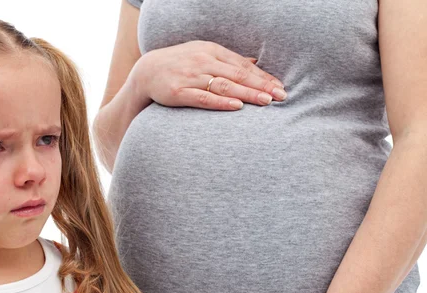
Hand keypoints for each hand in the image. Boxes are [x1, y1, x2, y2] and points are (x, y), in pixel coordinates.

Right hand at [130, 40, 286, 110]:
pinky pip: (203, 98)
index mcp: (211, 51)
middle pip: (238, 75)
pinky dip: (220, 101)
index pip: (243, 65)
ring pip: (224, 86)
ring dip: (247, 93)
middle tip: (281, 96)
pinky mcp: (178, 92)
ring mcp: (190, 77)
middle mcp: (203, 62)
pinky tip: (236, 106)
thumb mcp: (203, 55)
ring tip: (266, 102)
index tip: (280, 87)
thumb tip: (254, 64)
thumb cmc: (179, 64)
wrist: (146, 71)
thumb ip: (228, 61)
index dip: (263, 77)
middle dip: (261, 85)